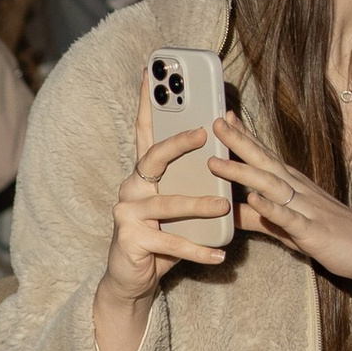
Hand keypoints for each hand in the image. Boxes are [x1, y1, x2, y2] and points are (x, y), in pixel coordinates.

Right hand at [100, 78, 230, 304]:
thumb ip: (191, 177)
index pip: (146, 132)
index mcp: (144, 175)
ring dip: (197, 204)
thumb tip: (221, 144)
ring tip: (223, 205)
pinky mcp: (131, 241)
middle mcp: (131, 188)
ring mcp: (127, 214)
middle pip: (153, 158)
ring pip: (167, 204)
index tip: (152, 72)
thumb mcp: (177, 203)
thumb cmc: (160, 234)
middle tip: (205, 134)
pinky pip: (170, 243)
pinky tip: (219, 254)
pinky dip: (198, 250)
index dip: (148, 102)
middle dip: (178, 143)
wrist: (132, 278)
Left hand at [208, 115, 351, 308]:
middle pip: (265, 162)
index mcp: (294, 186)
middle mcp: (299, 191)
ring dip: (243, 172)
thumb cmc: (332, 236)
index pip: (265, 157)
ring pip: (271, 186)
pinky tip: (255, 198)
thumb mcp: (288, 228)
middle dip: (239, 143)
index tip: (223, 118)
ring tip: (217, 161)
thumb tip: (230, 211)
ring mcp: (307, 209)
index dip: (244, 138)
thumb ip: (259, 219)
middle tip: (215, 124)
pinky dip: (271, 208)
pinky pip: (290, 218)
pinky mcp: (314, 231)